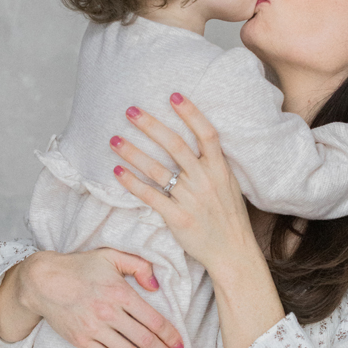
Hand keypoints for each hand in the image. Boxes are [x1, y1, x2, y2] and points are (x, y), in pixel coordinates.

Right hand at [1, 247, 182, 347]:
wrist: (42, 281)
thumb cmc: (80, 266)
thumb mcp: (111, 255)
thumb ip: (139, 266)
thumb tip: (156, 286)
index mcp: (120, 292)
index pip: (153, 320)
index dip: (170, 336)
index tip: (180, 345)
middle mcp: (109, 313)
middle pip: (145, 340)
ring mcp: (94, 329)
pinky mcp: (82, 341)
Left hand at [110, 95, 260, 276]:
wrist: (233, 252)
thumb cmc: (230, 218)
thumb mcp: (229, 185)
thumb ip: (214, 165)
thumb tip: (199, 144)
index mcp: (219, 169)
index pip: (206, 134)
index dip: (190, 113)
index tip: (173, 95)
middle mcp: (205, 180)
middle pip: (175, 145)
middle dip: (151, 125)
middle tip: (130, 111)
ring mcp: (190, 198)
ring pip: (157, 169)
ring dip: (133, 152)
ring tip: (114, 139)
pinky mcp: (177, 217)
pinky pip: (150, 195)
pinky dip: (132, 183)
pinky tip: (117, 171)